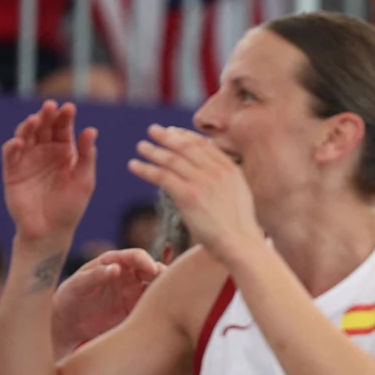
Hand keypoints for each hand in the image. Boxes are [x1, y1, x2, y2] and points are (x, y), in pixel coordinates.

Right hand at [1, 101, 98, 242]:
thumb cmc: (71, 206)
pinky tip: (18, 142)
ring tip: (35, 120)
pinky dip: (12, 147)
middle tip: (50, 107)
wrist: (50, 231)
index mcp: (64, 150)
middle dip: (46, 116)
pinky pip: (10, 155)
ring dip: (28, 126)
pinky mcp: (11, 172)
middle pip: (44, 127)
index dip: (65, 117)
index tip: (69, 108)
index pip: (63, 127)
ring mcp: (27, 159)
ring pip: (26, 136)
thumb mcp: (84, 180)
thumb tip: (91, 130)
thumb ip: (86, 156)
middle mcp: (44, 151)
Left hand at [49, 248, 162, 348]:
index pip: (134, 257)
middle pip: (151, 270)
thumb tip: (116, 268)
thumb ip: (94, 276)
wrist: (68, 327)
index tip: (152, 269)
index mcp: (113, 263)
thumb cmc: (69, 301)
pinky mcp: (137, 311)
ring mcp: (134, 294)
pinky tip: (161, 315)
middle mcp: (128, 276)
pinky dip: (159, 309)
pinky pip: (152, 307)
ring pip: (156, 288)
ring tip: (167, 300)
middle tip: (166, 284)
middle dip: (161, 274)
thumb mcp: (75, 287)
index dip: (145, 260)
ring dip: (163, 291)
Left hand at [128, 125, 262, 263]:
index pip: (203, 144)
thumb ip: (224, 179)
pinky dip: (145, 169)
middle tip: (152, 130)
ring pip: (172, 160)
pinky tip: (134, 166)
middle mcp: (216, 171)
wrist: (240, 243)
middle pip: (186, 147)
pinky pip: (162, 177)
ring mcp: (202, 182)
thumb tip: (209, 173)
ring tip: (140, 146)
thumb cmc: (239, 227)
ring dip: (153, 151)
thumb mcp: (238, 193)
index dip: (184, 136)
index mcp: (229, 168)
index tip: (172, 131)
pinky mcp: (189, 195)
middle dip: (167, 137)